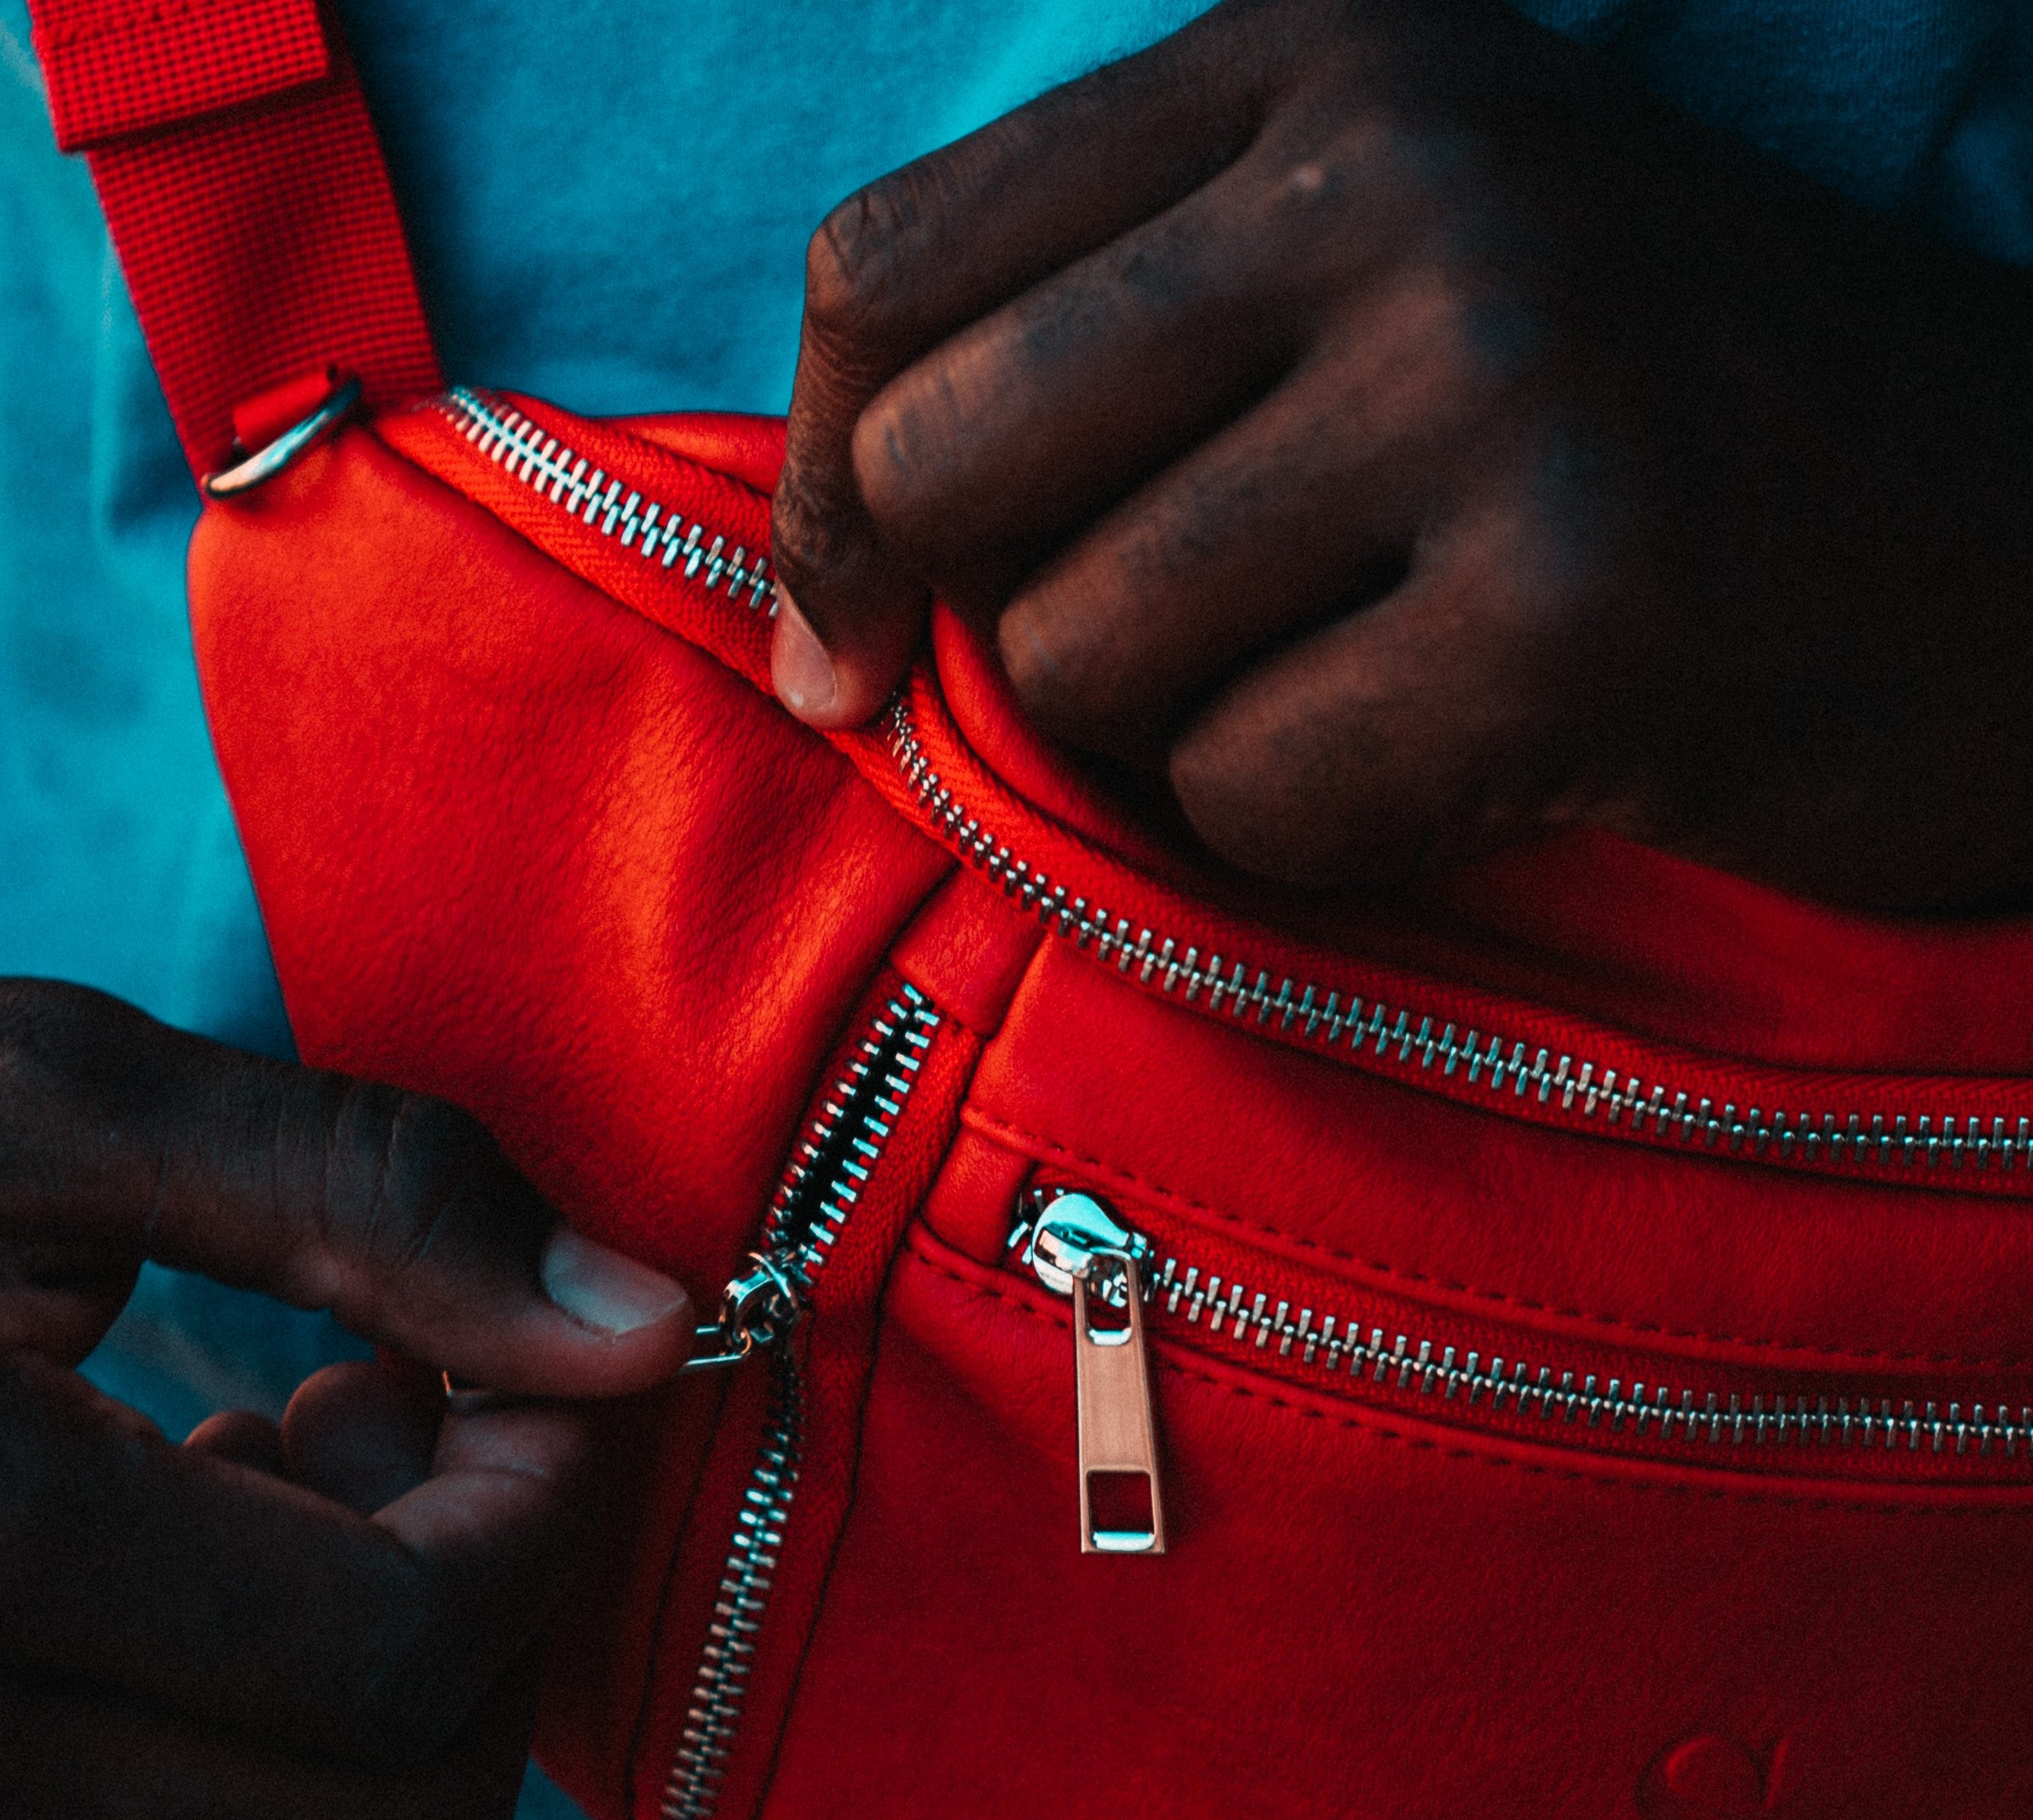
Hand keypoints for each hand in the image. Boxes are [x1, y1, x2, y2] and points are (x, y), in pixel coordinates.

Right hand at [0, 973, 691, 1819]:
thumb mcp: (75, 1088)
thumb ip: (383, 1198)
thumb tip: (654, 1333)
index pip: (400, 1648)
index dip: (544, 1508)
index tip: (532, 1372)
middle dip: (483, 1620)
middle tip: (397, 1414)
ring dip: (380, 1711)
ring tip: (265, 1488)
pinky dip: (271, 1789)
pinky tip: (182, 1596)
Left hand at [769, 0, 2032, 909]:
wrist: (1998, 553)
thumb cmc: (1623, 451)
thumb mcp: (1366, 299)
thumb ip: (1102, 366)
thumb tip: (829, 594)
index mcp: (1315, 52)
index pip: (884, 271)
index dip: (818, 495)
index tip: (843, 645)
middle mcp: (1406, 161)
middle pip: (942, 464)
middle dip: (1003, 631)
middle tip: (1166, 673)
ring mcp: (1508, 362)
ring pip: (1082, 656)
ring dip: (1187, 739)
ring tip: (1377, 678)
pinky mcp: (1589, 591)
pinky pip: (1250, 797)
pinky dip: (1326, 829)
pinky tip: (1477, 754)